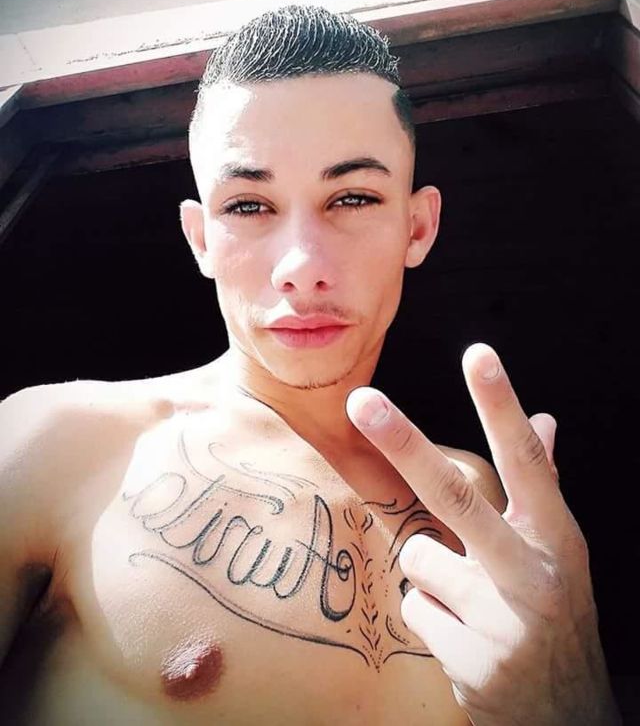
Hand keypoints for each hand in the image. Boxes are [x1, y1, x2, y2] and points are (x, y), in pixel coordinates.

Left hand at [345, 343, 619, 725]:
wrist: (567, 719)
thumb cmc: (553, 617)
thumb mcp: (559, 553)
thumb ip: (544, 486)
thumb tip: (548, 419)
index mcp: (556, 537)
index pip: (526, 459)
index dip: (501, 405)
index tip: (477, 354)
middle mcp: (533, 570)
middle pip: (454, 494)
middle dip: (402, 442)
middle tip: (360, 400)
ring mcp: (503, 618)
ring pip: (419, 559)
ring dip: (430, 575)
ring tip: (468, 604)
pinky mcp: (471, 659)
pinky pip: (413, 610)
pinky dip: (428, 619)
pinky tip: (462, 640)